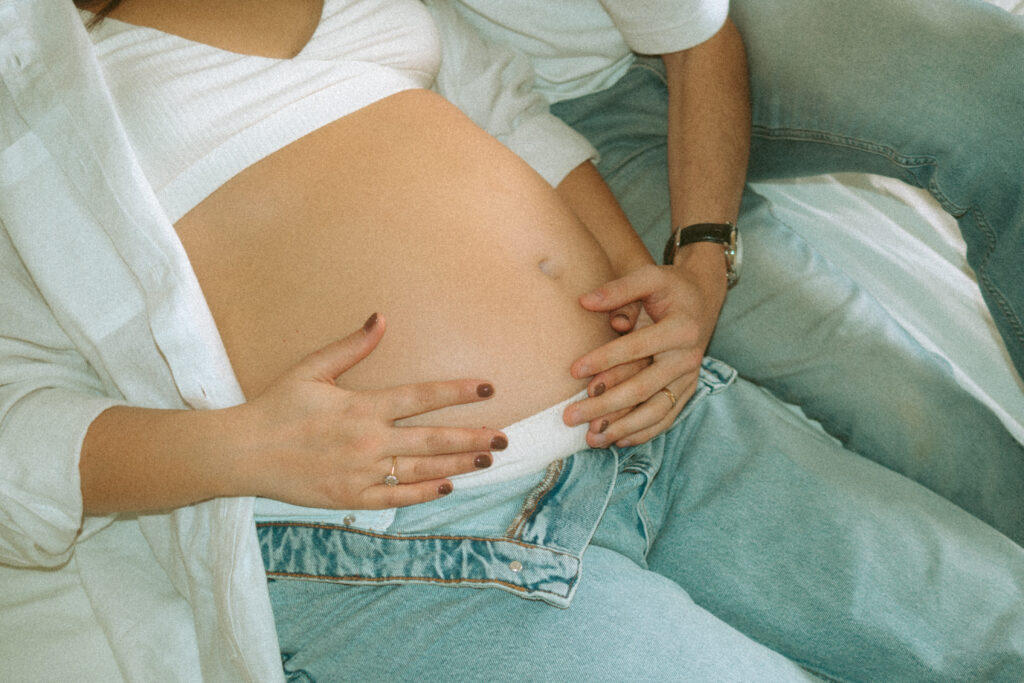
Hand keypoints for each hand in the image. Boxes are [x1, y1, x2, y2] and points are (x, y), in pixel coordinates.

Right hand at [234, 313, 505, 509]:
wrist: (243, 452)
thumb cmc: (277, 406)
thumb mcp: (312, 369)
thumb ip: (351, 346)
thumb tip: (380, 319)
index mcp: (362, 407)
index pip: (421, 397)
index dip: (458, 392)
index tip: (488, 388)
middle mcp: (368, 441)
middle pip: (432, 439)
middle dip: (472, 438)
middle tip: (504, 437)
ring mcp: (361, 473)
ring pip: (421, 470)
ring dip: (457, 464)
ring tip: (487, 459)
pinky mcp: (351, 497)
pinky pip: (395, 497)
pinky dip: (423, 493)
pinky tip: (447, 486)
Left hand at [563, 256, 725, 446]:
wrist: (704, 296)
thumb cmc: (671, 286)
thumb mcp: (650, 277)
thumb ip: (619, 289)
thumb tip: (585, 301)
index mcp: (680, 328)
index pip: (637, 348)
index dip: (604, 359)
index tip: (573, 371)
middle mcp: (688, 357)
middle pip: (643, 388)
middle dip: (605, 405)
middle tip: (570, 416)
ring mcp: (690, 377)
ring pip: (656, 410)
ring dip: (623, 427)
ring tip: (591, 439)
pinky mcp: (688, 389)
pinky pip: (667, 416)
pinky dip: (644, 432)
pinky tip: (618, 440)